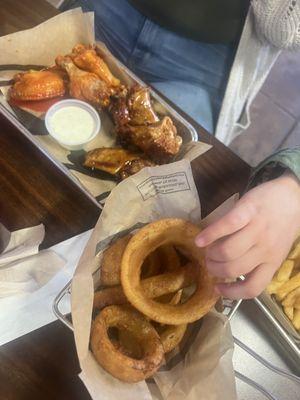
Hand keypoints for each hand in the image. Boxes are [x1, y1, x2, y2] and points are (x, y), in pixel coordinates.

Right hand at [195, 173, 299, 298]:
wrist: (293, 197)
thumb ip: (257, 260)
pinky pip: (226, 226)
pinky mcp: (248, 211)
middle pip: (234, 269)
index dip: (232, 293)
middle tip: (209, 263)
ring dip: (211, 253)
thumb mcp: (275, 249)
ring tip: (207, 250)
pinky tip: (199, 240)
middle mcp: (266, 249)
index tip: (217, 289)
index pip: (253, 287)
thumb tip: (229, 270)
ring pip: (228, 251)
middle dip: (215, 269)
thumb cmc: (281, 224)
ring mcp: (257, 230)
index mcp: (272, 262)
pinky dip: (209, 234)